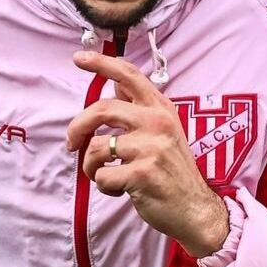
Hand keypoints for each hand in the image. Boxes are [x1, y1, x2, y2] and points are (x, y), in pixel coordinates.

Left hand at [66, 51, 228, 257]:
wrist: (194, 208)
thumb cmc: (173, 170)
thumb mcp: (165, 130)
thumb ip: (139, 108)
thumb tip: (113, 84)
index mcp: (161, 108)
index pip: (129, 75)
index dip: (101, 63)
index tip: (78, 58)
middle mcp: (157, 122)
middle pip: (101, 109)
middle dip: (77, 127)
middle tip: (72, 144)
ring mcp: (150, 147)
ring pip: (97, 147)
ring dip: (90, 165)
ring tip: (102, 174)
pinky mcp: (142, 173)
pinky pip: (102, 176)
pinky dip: (103, 186)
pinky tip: (119, 189)